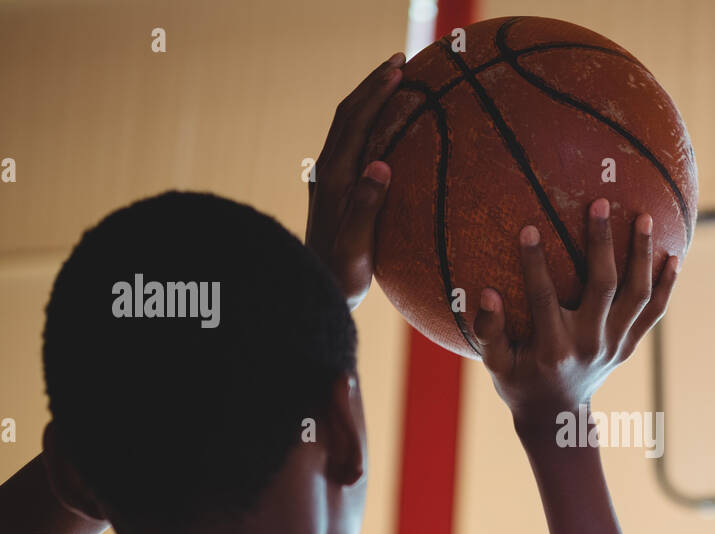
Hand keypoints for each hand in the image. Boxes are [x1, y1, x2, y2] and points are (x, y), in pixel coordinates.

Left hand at [305, 53, 404, 309]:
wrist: (313, 291)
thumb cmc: (341, 277)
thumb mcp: (356, 247)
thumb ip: (366, 207)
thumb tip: (382, 165)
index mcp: (336, 180)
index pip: (357, 123)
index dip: (378, 93)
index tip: (401, 70)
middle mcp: (327, 172)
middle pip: (349, 115)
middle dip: (373, 85)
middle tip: (401, 62)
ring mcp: (327, 179)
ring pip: (346, 126)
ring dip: (369, 100)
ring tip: (394, 83)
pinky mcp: (331, 189)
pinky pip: (350, 142)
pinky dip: (367, 122)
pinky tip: (383, 125)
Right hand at [472, 198, 679, 436]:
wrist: (558, 417)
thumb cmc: (520, 384)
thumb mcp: (497, 365)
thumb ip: (489, 331)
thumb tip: (487, 293)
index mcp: (553, 348)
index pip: (544, 297)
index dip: (535, 263)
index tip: (530, 228)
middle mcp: (589, 345)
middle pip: (603, 286)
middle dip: (601, 243)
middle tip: (601, 202)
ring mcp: (614, 345)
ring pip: (637, 295)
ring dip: (642, 255)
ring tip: (645, 217)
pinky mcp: (629, 346)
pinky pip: (654, 312)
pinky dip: (666, 285)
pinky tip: (673, 255)